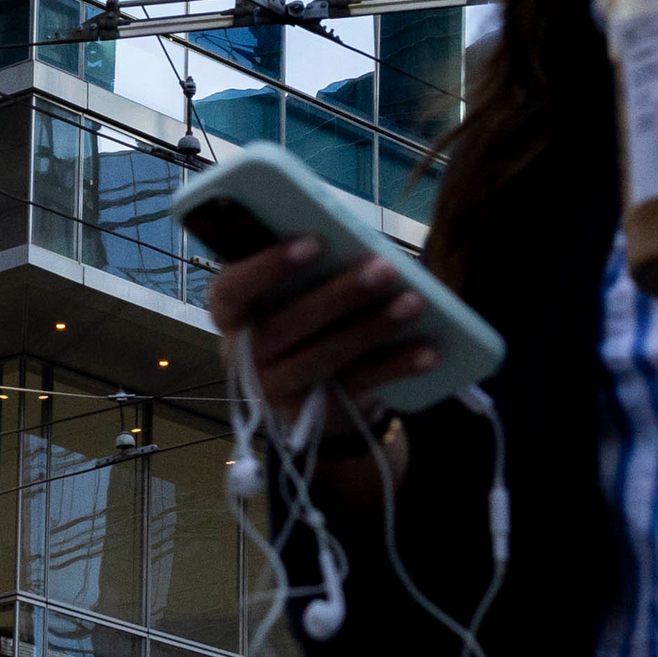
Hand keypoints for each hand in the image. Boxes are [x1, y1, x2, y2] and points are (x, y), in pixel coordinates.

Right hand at [204, 238, 436, 439]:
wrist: (309, 390)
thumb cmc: (303, 313)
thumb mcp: (293, 288)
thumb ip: (310, 266)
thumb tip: (360, 244)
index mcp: (230, 311)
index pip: (232, 288)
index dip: (268, 266)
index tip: (313, 241)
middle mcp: (242, 352)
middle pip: (287, 325)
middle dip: (340, 296)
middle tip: (385, 268)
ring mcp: (274, 388)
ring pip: (323, 358)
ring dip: (372, 329)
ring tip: (414, 303)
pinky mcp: (310, 414)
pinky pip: (355, 387)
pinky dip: (395, 367)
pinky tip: (427, 351)